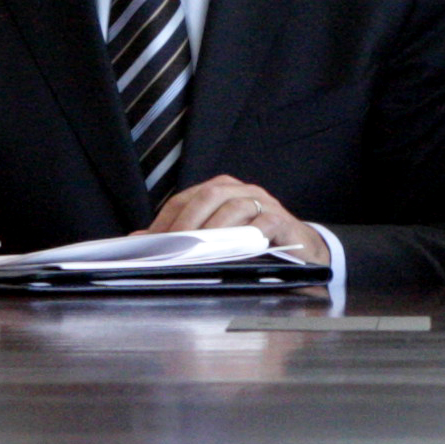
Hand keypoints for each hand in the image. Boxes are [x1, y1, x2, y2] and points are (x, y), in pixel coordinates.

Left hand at [147, 175, 328, 265]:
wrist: (303, 252)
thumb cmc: (254, 245)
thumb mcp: (218, 240)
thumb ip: (185, 238)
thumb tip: (142, 240)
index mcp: (221, 190)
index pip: (186, 198)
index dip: (167, 219)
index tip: (152, 243)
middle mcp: (241, 191)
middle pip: (209, 196)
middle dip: (187, 222)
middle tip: (173, 248)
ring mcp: (263, 203)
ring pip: (234, 207)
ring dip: (214, 230)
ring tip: (199, 252)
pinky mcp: (282, 220)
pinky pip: (263, 222)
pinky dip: (247, 235)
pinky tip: (235, 250)